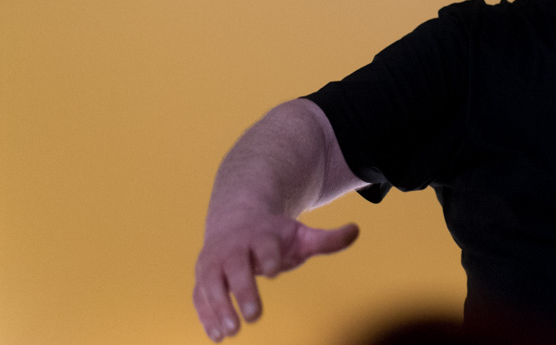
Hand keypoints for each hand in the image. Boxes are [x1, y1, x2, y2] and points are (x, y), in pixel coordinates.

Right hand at [193, 210, 358, 340]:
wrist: (236, 221)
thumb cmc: (273, 235)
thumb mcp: (300, 234)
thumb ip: (326, 239)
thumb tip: (356, 230)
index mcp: (260, 236)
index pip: (263, 246)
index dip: (268, 257)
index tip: (274, 272)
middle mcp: (233, 248)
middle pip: (235, 267)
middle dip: (242, 290)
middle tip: (254, 316)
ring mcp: (214, 262)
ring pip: (211, 284)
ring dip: (218, 308)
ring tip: (230, 333)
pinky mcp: (202, 277)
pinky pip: (199, 297)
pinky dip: (205, 316)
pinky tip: (216, 337)